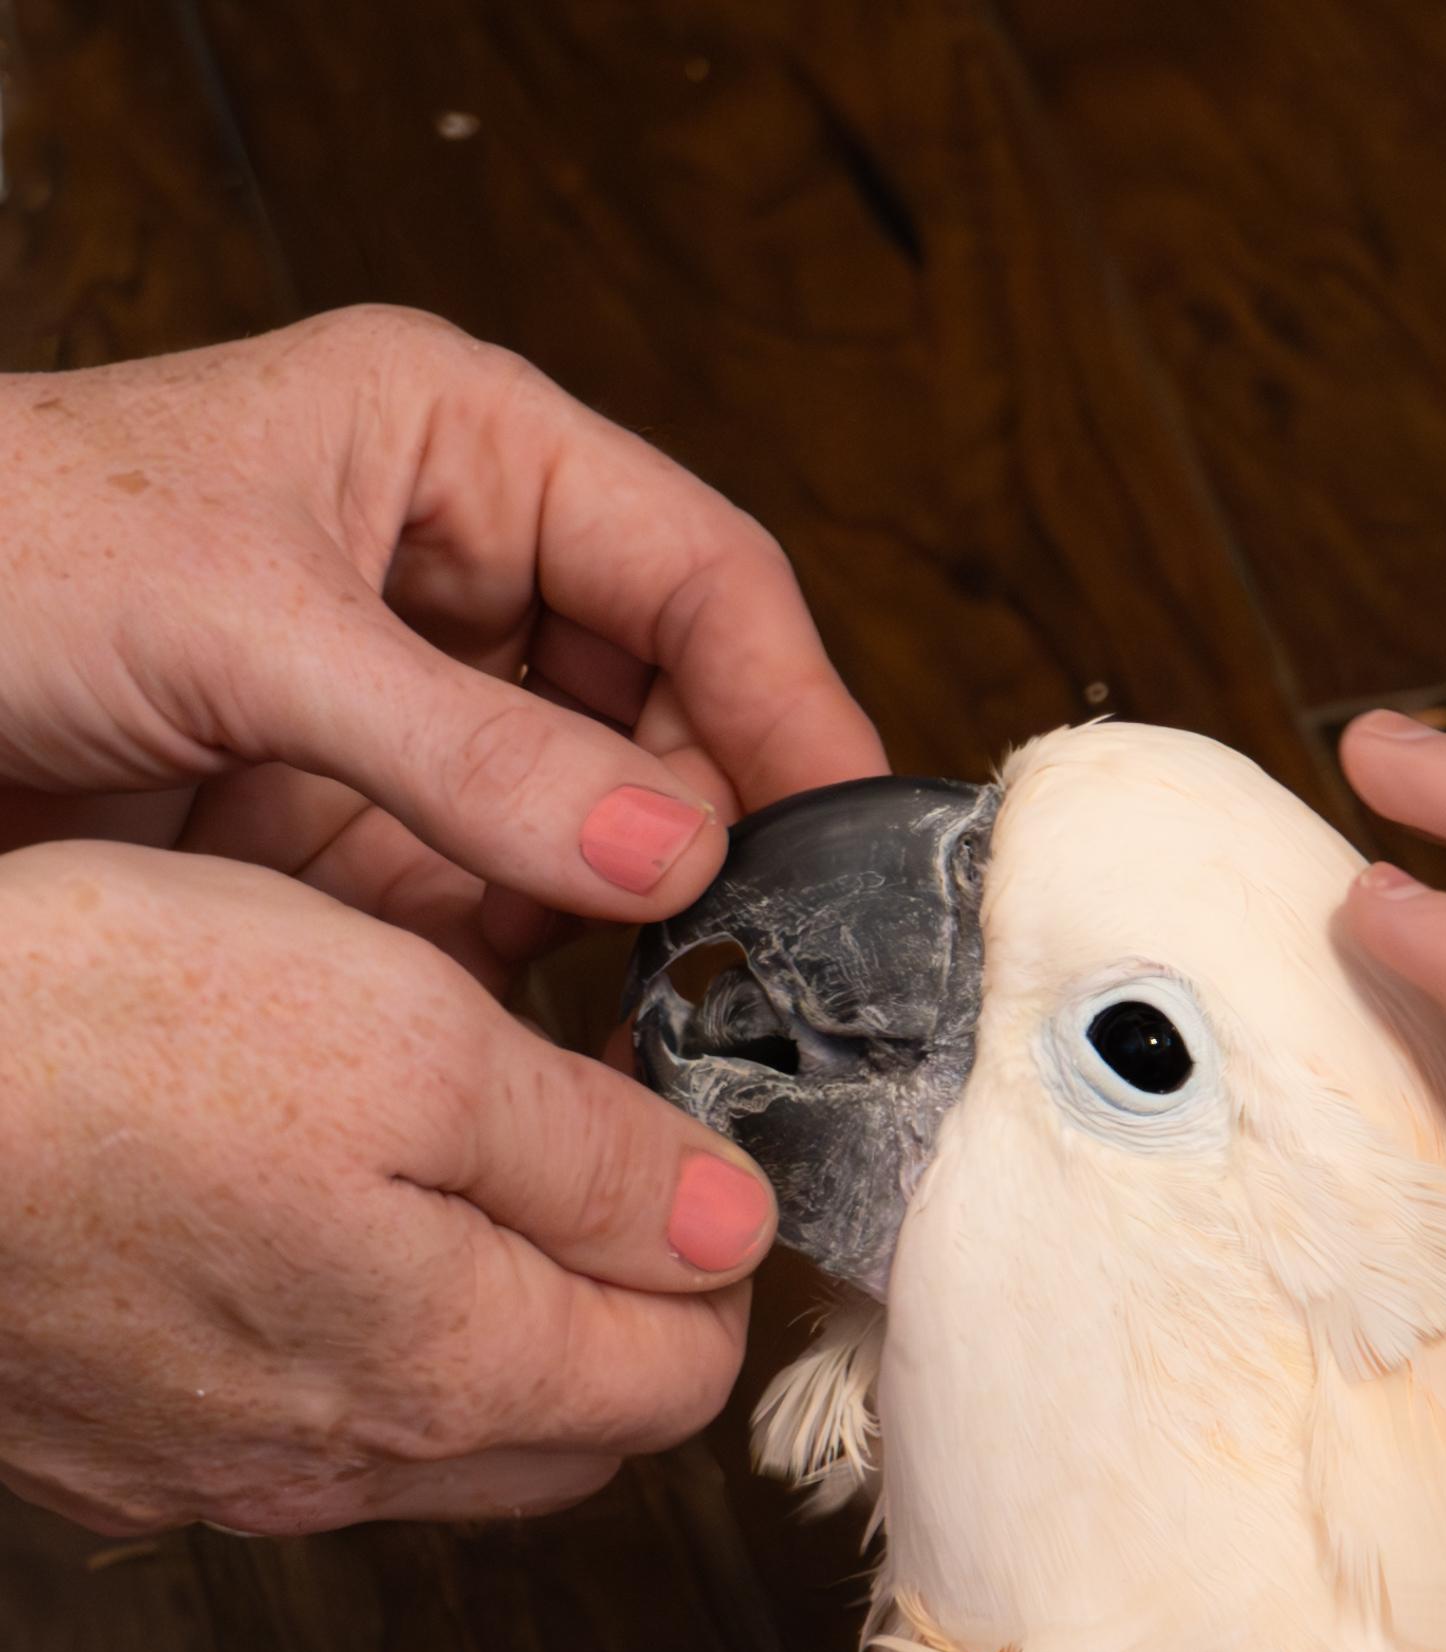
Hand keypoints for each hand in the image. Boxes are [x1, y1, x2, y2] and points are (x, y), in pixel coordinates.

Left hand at [0, 309, 883, 983]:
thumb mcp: (244, 625)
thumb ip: (462, 751)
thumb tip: (670, 854)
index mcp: (458, 451)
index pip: (695, 570)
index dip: (788, 701)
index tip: (844, 838)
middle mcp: (455, 584)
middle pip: (670, 716)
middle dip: (719, 836)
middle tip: (767, 964)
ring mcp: (412, 725)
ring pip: (596, 836)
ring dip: (643, 930)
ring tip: (691, 1025)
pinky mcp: (356, 843)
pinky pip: (498, 918)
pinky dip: (547, 989)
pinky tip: (586, 1049)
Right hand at [0, 842, 774, 1534]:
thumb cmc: (91, 1041)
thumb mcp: (404, 1033)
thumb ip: (590, 1152)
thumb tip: (723, 1224)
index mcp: (450, 1370)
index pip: (679, 1377)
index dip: (706, 1253)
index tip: (666, 1132)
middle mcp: (339, 1464)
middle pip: (564, 1428)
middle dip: (602, 1303)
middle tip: (563, 1145)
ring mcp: (210, 1476)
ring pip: (420, 1433)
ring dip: (462, 1323)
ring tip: (411, 1163)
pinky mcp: (106, 1449)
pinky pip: (276, 1425)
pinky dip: (319, 1340)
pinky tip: (262, 1220)